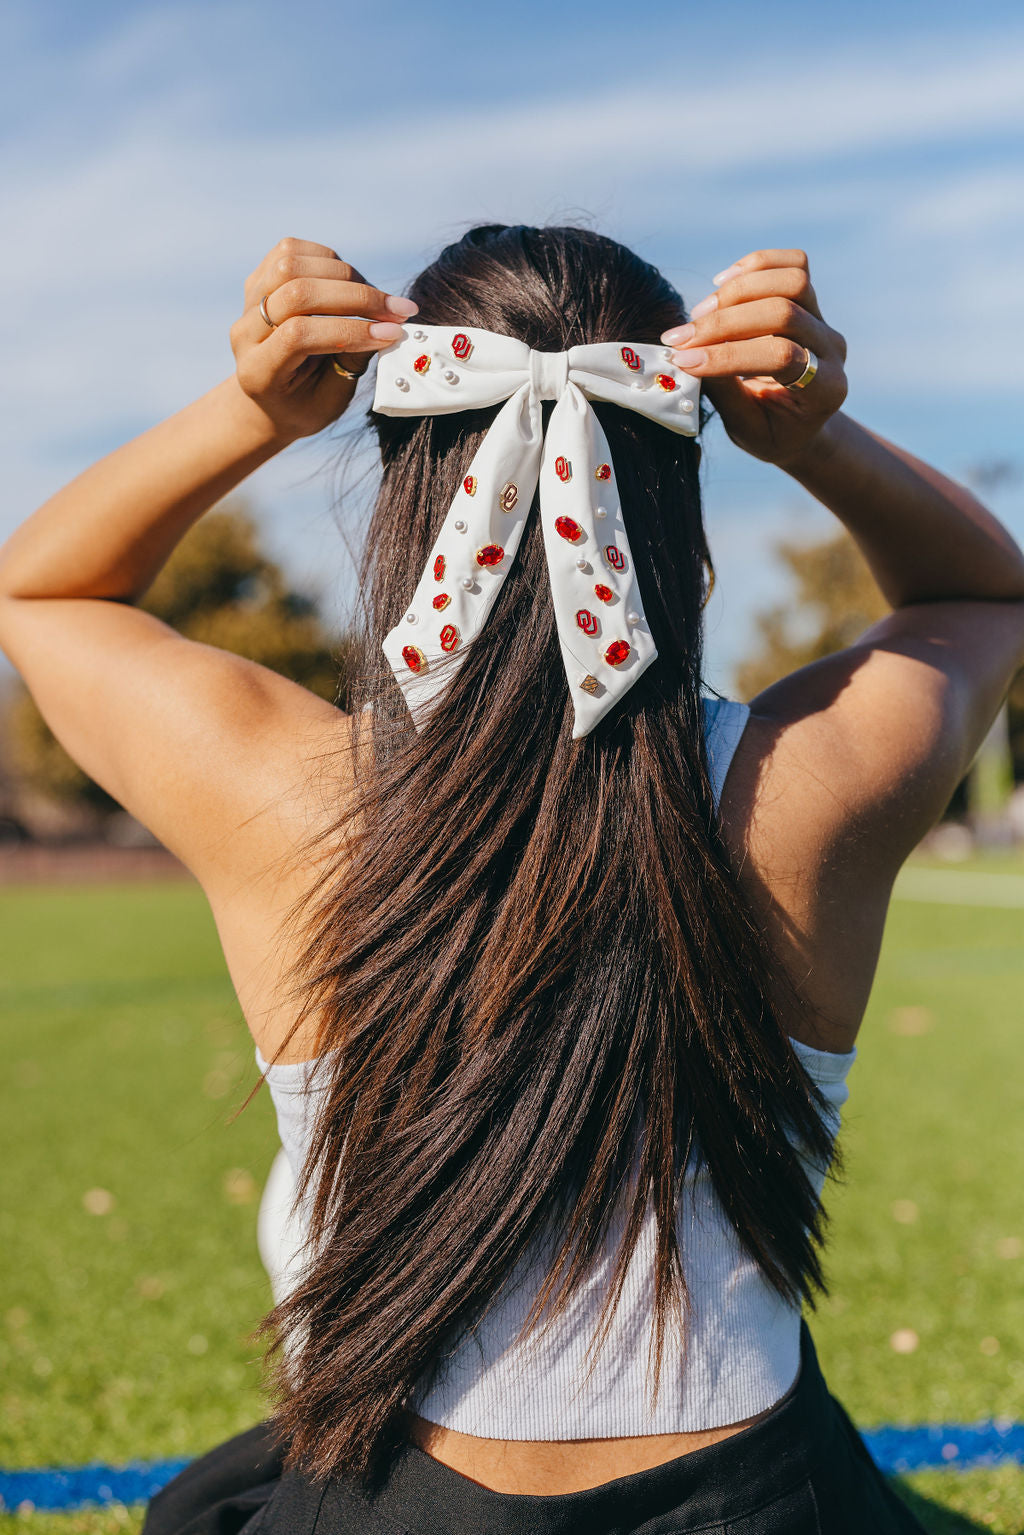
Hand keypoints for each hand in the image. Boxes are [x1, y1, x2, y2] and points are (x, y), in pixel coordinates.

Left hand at [230, 237, 417, 442]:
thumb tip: (387, 326)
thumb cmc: (305, 405)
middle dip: (356, 298)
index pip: (299, 335)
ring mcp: (248, 302)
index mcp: (257, 372)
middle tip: (398, 310)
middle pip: (297, 292)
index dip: (350, 329)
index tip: (393, 332)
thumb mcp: (330, 400)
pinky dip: (329, 260)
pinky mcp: (259, 280)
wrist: (270, 399)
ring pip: (292, 264)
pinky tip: (352, 283)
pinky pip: (291, 251)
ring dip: (345, 275)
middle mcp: (244, 333)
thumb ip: (352, 363)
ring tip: (376, 298)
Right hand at [660, 248, 847, 467]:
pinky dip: (755, 265)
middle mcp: (832, 348)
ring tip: (699, 314)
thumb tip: (688, 354)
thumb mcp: (746, 428)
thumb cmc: (770, 432)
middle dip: (725, 323)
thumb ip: (724, 392)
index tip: (683, 361)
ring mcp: (824, 320)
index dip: (729, 355)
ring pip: (793, 280)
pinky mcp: (811, 300)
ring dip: (738, 290)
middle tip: (680, 339)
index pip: (781, 356)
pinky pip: (793, 264)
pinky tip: (723, 282)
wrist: (797, 424)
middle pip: (784, 312)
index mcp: (826, 389)